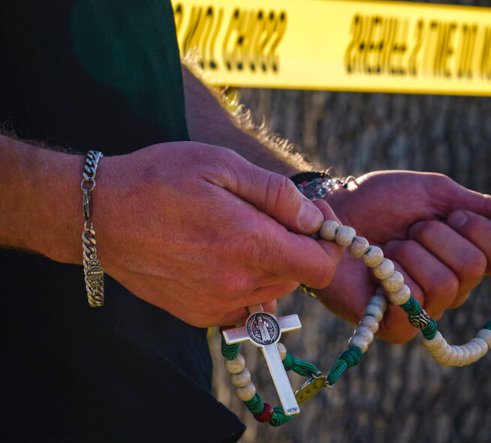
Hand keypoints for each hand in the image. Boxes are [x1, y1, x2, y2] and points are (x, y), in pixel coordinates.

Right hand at [94, 142, 341, 326]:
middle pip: (300, 275)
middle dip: (299, 246)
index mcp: (249, 244)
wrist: (98, 216)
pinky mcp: (200, 315)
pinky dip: (248, 282)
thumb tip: (314, 218)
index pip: (322, 265)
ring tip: (242, 230)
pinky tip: (224, 255)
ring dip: (273, 263)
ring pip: (274, 289)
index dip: (330, 241)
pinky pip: (246, 304)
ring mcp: (218, 304)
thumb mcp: (222, 165)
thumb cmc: (159, 180)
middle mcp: (238, 283)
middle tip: (273, 215)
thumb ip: (276, 194)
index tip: (316, 218)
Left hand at [319, 171, 490, 342]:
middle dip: (438, 236)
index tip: (452, 214)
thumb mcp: (438, 196)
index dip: (482, 230)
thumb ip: (483, 209)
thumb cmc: (381, 201)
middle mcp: (453, 287)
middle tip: (411, 230)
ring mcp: (426, 310)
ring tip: (389, 248)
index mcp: (467, 256)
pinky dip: (397, 276)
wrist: (332, 210)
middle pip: (474, 268)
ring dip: (412, 253)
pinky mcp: (397, 327)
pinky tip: (380, 269)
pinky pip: (417, 306)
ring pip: (447, 285)